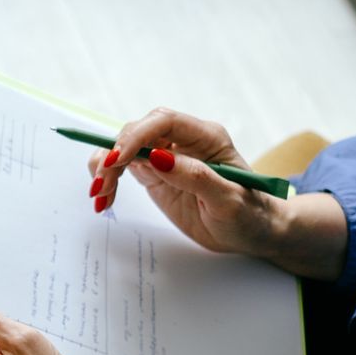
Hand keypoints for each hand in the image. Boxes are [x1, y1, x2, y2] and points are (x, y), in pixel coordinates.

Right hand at [88, 108, 347, 280]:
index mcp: (206, 137)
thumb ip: (195, 177)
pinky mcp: (157, 175)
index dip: (137, 135)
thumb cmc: (252, 214)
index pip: (164, 121)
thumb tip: (157, 157)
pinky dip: (110, 180)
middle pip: (138, 132)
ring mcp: (168, 157)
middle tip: (103, 185)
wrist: (256, 233)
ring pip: (126, 148)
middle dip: (115, 154)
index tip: (118, 159)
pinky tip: (104, 198)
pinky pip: (125, 168)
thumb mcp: (229, 200)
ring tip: (99, 195)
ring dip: (106, 167)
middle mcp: (185, 141)